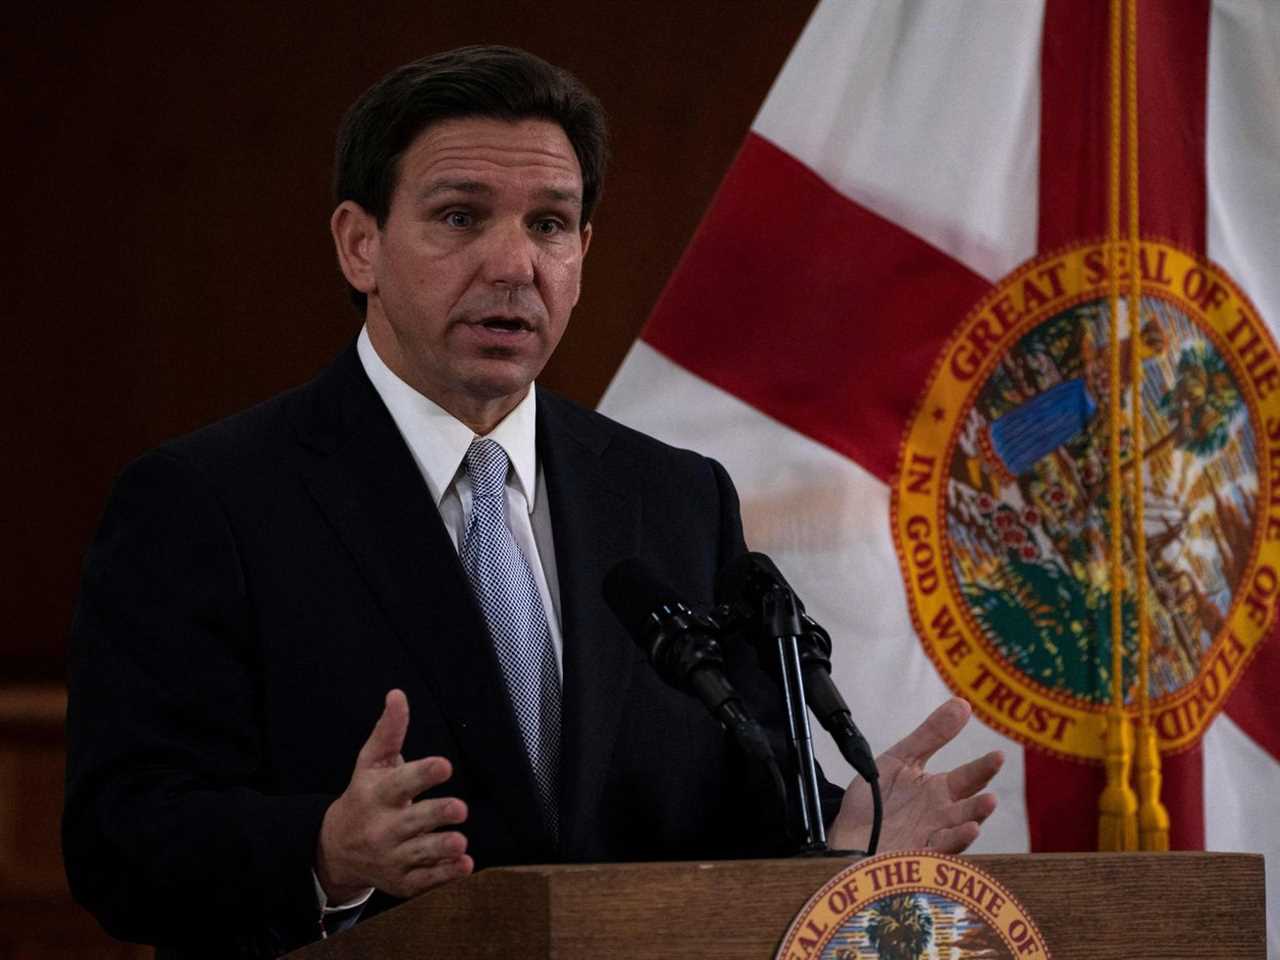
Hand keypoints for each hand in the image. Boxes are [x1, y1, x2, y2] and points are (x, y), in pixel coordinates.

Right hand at [316, 689, 472, 900]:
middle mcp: (383, 827)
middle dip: (435, 815)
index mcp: (376, 794)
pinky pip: (424, 880)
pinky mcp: (402, 879)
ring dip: (441, 848)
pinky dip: (444, 875)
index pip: (400, 783)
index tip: (444, 765)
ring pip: (419, 853)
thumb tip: (398, 695)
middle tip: (460, 808)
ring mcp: (392, 856)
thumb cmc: (363, 795)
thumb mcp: (370, 762)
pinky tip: (464, 865)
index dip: (422, 773)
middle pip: (412, 821)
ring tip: (459, 841)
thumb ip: (389, 731)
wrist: (336, 848)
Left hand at [828, 698, 1002, 853]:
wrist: (846, 829)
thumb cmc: (877, 798)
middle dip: (983, 799)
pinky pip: (938, 850)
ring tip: (986, 805)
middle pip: (969, 806)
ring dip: (973, 819)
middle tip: (993, 793)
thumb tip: (962, 704)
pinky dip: (953, 841)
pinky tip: (966, 830)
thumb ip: (932, 734)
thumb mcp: (901, 758)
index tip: (999, 755)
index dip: (984, 767)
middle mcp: (941, 815)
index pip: (969, 778)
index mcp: (939, 791)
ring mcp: (930, 836)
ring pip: (959, 830)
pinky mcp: (916, 855)